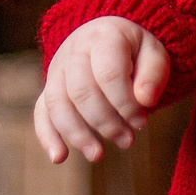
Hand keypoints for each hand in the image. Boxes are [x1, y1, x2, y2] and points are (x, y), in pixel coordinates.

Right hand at [35, 16, 168, 163]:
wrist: (107, 37)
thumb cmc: (134, 51)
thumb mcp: (154, 53)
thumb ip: (154, 74)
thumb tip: (145, 100)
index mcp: (104, 37)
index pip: (109, 74)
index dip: (125, 104)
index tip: (141, 123)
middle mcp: (75, 50)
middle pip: (81, 92)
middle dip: (105, 123)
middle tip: (127, 141)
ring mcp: (57, 69)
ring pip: (58, 104)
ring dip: (77, 134)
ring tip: (98, 155)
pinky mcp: (48, 88)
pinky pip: (40, 112)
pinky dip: (47, 135)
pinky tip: (59, 157)